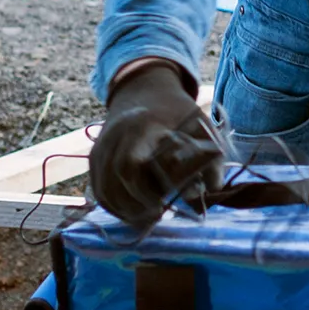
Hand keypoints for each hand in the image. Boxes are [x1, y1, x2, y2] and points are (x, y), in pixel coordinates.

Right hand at [89, 62, 226, 229]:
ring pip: (103, 191)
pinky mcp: (94, 159)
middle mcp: (113, 137)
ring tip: (147, 217)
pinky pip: (98, 190)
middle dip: (135, 205)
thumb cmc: (177, 113)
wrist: (145, 92)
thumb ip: (211, 157)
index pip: (130, 166)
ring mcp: (100, 148)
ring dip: (124, 210)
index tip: (163, 206)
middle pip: (114, 183)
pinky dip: (114, 207)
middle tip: (158, 214)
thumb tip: (214, 188)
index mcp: (139, 126)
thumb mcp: (201, 126)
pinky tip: (133, 213)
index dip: (144, 193)